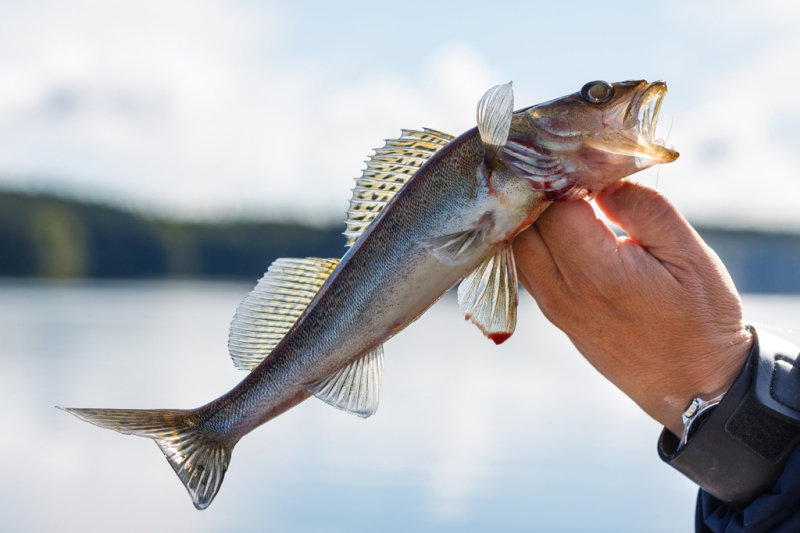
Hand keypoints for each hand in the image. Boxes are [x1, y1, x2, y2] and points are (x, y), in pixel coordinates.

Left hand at [513, 181, 752, 436]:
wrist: (692, 386)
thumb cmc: (700, 319)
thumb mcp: (689, 256)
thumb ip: (643, 210)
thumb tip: (600, 181)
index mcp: (596, 272)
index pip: (551, 207)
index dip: (561, 177)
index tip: (581, 162)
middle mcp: (562, 291)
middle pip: (523, 225)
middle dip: (540, 194)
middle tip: (568, 174)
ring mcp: (553, 307)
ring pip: (517, 247)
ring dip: (533, 218)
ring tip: (566, 199)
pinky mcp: (554, 316)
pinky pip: (526, 268)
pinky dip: (535, 242)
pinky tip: (561, 230)